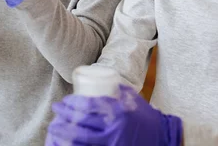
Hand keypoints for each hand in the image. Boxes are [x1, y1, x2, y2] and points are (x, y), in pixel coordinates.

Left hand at [46, 84, 182, 145]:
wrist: (163, 139)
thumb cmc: (147, 118)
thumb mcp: (135, 100)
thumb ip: (120, 90)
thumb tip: (105, 78)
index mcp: (119, 114)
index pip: (91, 106)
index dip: (74, 104)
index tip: (66, 101)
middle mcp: (114, 130)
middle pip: (82, 122)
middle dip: (65, 115)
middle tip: (57, 109)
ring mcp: (111, 145)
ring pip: (81, 140)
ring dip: (64, 132)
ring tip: (54, 125)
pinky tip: (63, 143)